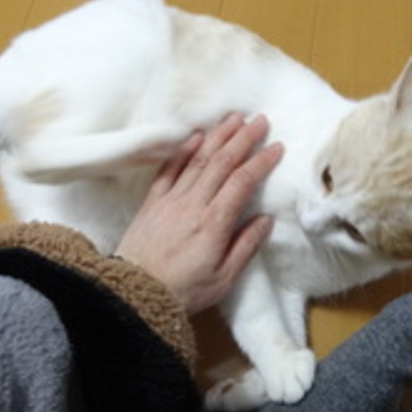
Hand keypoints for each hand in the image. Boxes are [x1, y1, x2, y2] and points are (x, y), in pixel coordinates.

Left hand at [115, 113, 282, 313]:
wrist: (135, 294)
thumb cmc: (184, 291)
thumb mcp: (224, 278)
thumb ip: (246, 246)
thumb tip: (265, 219)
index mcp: (214, 223)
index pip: (242, 182)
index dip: (261, 162)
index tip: (276, 147)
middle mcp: (193, 205)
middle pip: (221, 162)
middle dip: (243, 138)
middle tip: (259, 120)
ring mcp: (170, 200)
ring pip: (197, 159)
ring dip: (217, 136)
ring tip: (233, 117)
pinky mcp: (152, 202)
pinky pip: (169, 169)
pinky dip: (183, 150)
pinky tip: (196, 136)